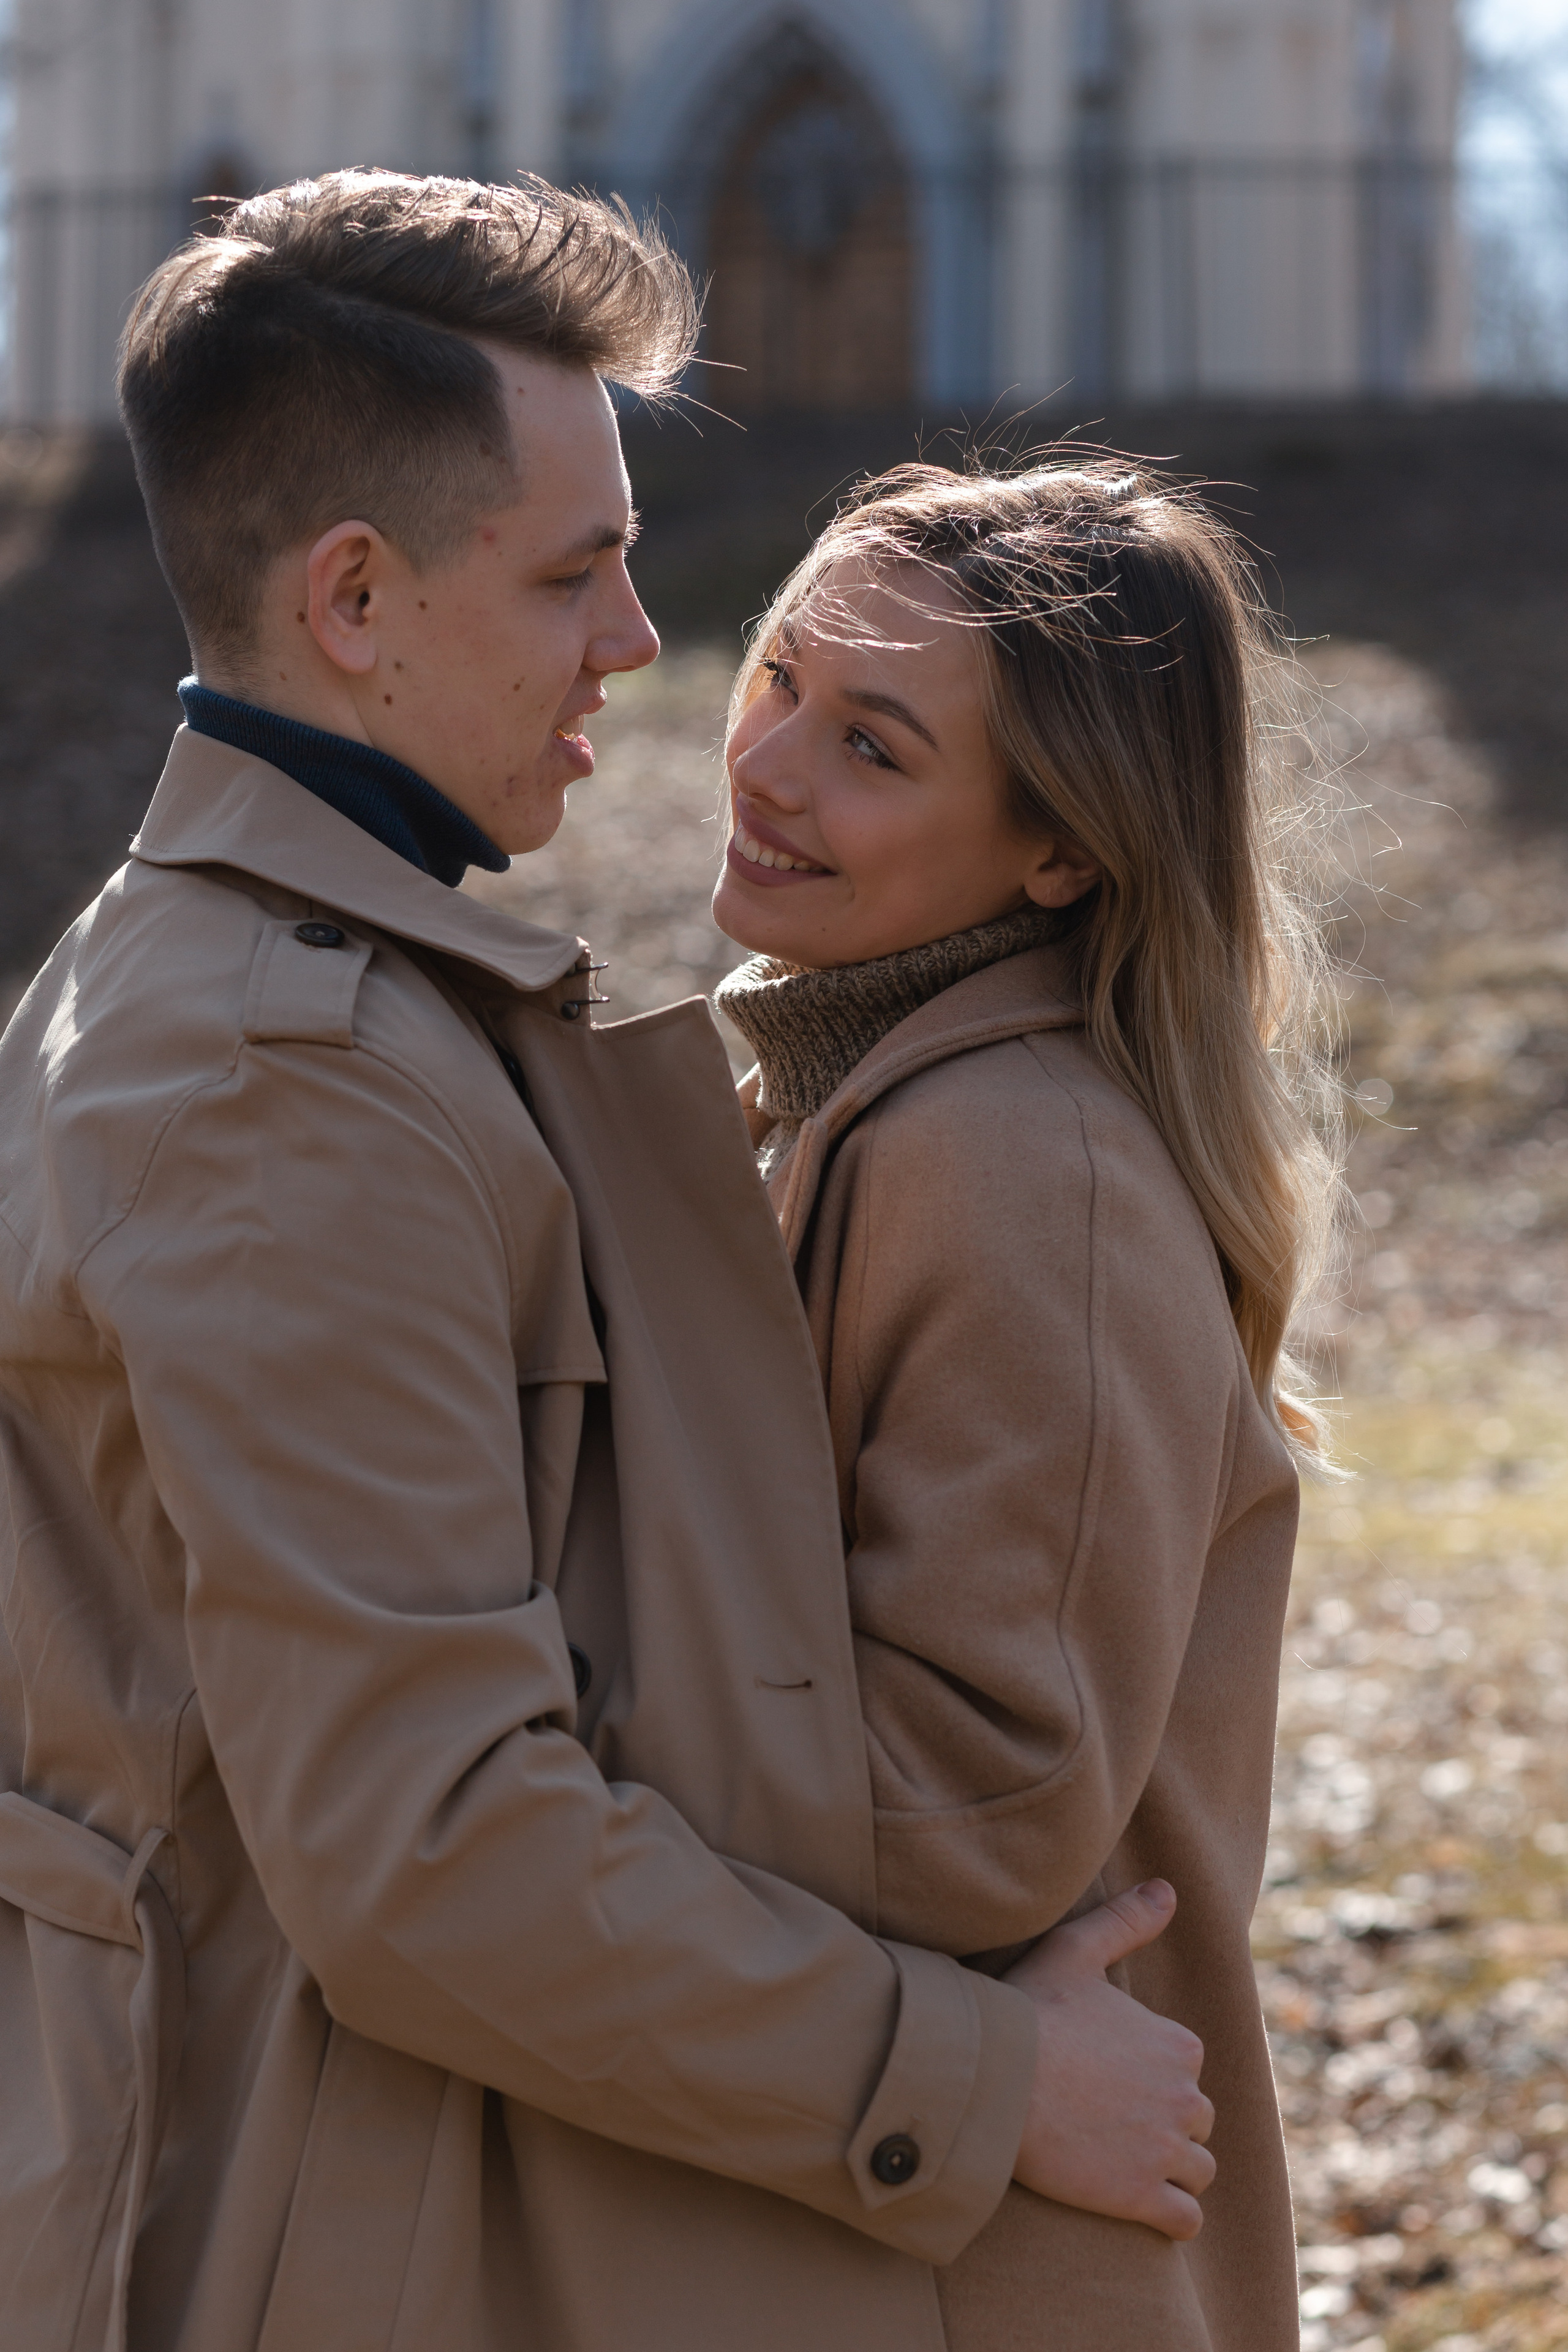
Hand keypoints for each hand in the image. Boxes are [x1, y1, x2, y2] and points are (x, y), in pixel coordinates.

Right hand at [1007, 1880, 1214, 2240]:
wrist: (995, 2079)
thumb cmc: (1030, 2010)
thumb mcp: (1076, 1950)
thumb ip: (1126, 1920)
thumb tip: (1168, 1889)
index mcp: (1177, 2044)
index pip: (1186, 2067)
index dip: (1154, 2073)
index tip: (1114, 2077)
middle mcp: (1184, 2097)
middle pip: (1197, 2119)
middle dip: (1168, 2123)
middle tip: (1117, 2123)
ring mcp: (1165, 2150)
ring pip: (1197, 2169)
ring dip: (1174, 2170)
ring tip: (1129, 2165)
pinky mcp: (1142, 2197)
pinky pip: (1184, 2219)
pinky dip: (1172, 2217)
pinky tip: (1143, 2208)